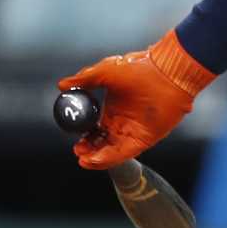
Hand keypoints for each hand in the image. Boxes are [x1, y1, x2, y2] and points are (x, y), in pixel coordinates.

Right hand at [58, 29, 215, 169]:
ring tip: (83, 159)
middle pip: (103, 144)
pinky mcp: (145, 138)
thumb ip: (83, 80)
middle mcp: (123, 123)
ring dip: (97, 158)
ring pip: (112, 151)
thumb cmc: (138, 68)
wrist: (164, 71)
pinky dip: (110, 158)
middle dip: (90, 151)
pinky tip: (96, 159)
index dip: (85, 138)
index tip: (74, 142)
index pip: (96, 131)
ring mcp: (134, 131)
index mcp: (113, 110)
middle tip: (78, 152)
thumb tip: (62, 85)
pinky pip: (125, 152)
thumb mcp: (104, 72)